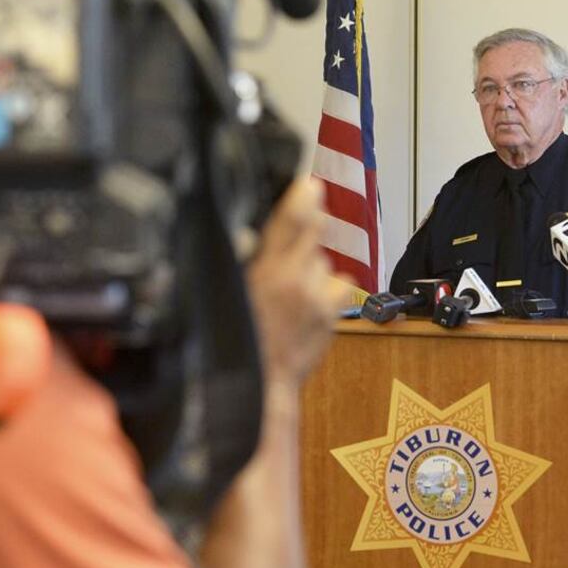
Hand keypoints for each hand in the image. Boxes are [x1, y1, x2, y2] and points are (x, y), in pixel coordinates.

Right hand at [247, 178, 351, 387]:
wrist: (262, 383)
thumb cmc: (237, 340)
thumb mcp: (230, 292)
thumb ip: (246, 260)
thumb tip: (254, 234)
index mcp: (265, 272)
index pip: (290, 220)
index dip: (302, 196)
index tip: (307, 183)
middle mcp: (296, 281)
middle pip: (314, 232)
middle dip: (304, 228)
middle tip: (290, 237)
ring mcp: (318, 298)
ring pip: (322, 259)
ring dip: (310, 264)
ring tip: (290, 286)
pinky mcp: (332, 313)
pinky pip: (338, 283)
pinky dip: (326, 286)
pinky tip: (309, 300)